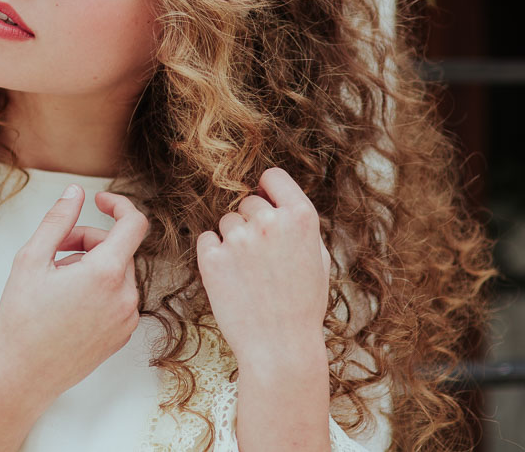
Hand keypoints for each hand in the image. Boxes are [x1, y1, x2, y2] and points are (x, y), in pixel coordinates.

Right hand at [0, 184, 149, 406]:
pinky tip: (67, 304)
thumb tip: (76, 192)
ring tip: (56, 283)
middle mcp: (125, 296)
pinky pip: (118, 297)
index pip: (134, 223)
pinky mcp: (122, 336)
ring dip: (92, 266)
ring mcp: (127, 319)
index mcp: (105, 274)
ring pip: (117, 273)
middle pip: (118, 248)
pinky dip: (98, 290)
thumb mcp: (31, 260)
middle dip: (89, 241)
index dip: (118, 204)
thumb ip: (58, 220)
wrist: (22, 379)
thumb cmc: (21, 320)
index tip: (99, 201)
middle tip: (55, 251)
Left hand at [195, 167, 329, 368]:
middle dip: (251, 224)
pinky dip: (213, 255)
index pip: (272, 177)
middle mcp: (269, 222)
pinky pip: (206, 240)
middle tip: (262, 259)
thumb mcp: (317, 257)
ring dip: (232, 241)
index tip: (265, 204)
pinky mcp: (212, 258)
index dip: (267, 190)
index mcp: (300, 217)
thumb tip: (274, 198)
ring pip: (226, 222)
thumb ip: (297, 223)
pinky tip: (231, 278)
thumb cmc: (302, 304)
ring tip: (249, 274)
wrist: (280, 347)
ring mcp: (238, 239)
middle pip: (247, 203)